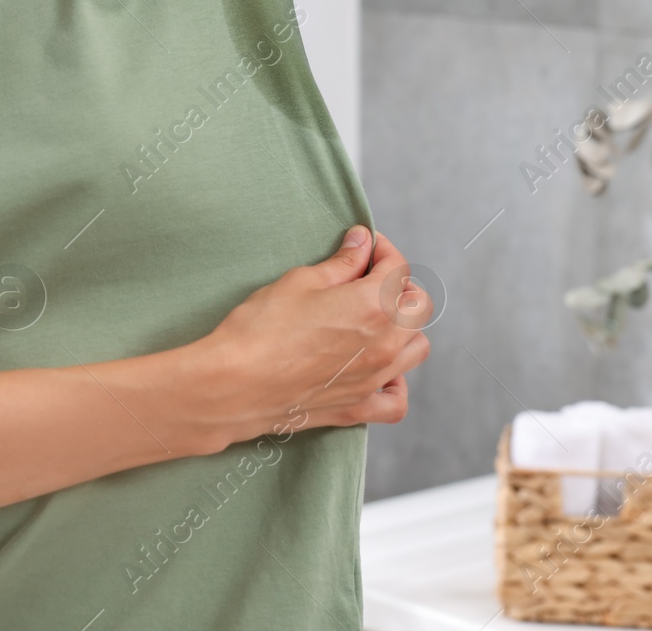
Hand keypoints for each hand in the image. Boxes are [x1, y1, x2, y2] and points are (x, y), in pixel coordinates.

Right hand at [195, 225, 432, 449]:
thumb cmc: (260, 329)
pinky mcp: (357, 408)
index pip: (398, 268)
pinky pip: (397, 400)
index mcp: (373, 306)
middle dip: (398, 286)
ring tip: (375, 320)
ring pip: (416, 349)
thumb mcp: (299, 282)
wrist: (233, 385)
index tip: (365, 245)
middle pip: (418, 307)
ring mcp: (373, 379)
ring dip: (404, 329)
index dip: (382, 250)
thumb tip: (361, 243)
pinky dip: (396, 384)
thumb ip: (341, 263)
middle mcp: (384, 344)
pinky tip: (378, 370)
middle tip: (368, 279)